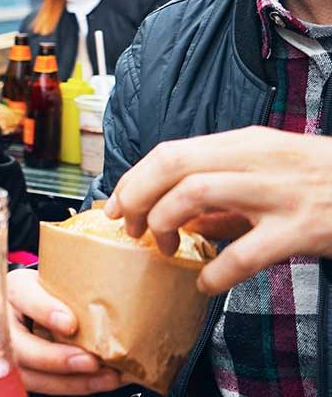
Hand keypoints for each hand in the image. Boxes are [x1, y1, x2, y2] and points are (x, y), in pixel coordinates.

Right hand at [6, 269, 121, 393]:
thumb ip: (70, 294)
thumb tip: (105, 312)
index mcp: (12, 289)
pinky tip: (95, 382)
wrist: (37, 305)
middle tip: (91, 362)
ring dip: (69, 381)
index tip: (70, 323)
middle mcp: (1, 320)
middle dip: (54, 358)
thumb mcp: (56, 282)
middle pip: (18, 346)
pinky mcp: (19, 371)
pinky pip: (41, 384)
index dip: (44, 310)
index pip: (21, 295)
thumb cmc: (49, 292)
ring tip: (104, 378)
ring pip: (29, 374)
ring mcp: (5, 349)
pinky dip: (71, 386)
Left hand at [105, 126, 331, 293]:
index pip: (170, 152)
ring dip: (165, 224)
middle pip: (173, 166)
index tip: (115, 207)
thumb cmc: (323, 181)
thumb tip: (180, 218)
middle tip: (130, 229)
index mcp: (245, 143)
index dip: (133, 179)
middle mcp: (257, 160)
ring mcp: (280, 193)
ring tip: (162, 250)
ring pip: (196, 194)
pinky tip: (206, 284)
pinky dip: (215, 271)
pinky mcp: (302, 229)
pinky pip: (245, 252)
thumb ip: (223, 190)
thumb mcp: (270, 171)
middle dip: (136, 197)